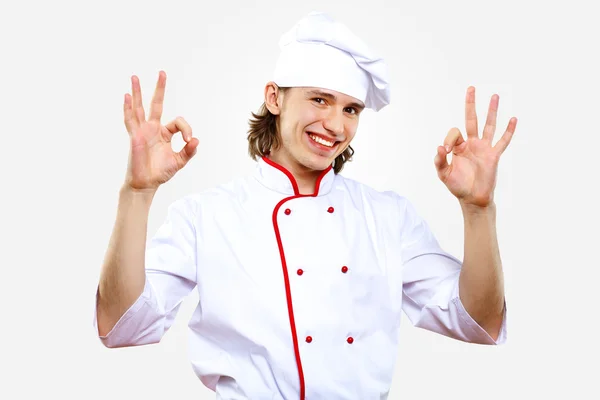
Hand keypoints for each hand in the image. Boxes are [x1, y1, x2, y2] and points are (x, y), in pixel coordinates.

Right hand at [123, 71, 198, 190]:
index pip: (177, 122)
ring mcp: (142, 131)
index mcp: (164, 133)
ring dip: (137, 92)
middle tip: (163, 73)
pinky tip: (126, 96)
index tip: (189, 140)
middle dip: (160, 89)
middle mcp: (152, 129)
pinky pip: (130, 120)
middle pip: (156, 104)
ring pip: (139, 108)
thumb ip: (189, 151)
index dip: (186, 128)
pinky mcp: (134, 136)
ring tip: (135, 77)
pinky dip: (127, 108)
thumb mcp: (179, 161)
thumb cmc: (161, 172)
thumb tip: (196, 139)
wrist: (146, 183)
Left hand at [434, 86, 516, 207]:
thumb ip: (439, 160)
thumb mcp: (443, 174)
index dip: (449, 139)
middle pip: (472, 119)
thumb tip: (440, 147)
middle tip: (471, 88)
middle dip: (471, 104)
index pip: (454, 132)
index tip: (447, 151)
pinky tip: (513, 119)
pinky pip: (503, 141)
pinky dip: (508, 131)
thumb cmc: (457, 186)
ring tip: (495, 96)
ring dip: (492, 111)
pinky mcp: (494, 155)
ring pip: (489, 125)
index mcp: (459, 146)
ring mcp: (484, 148)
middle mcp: (472, 144)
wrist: (472, 198)